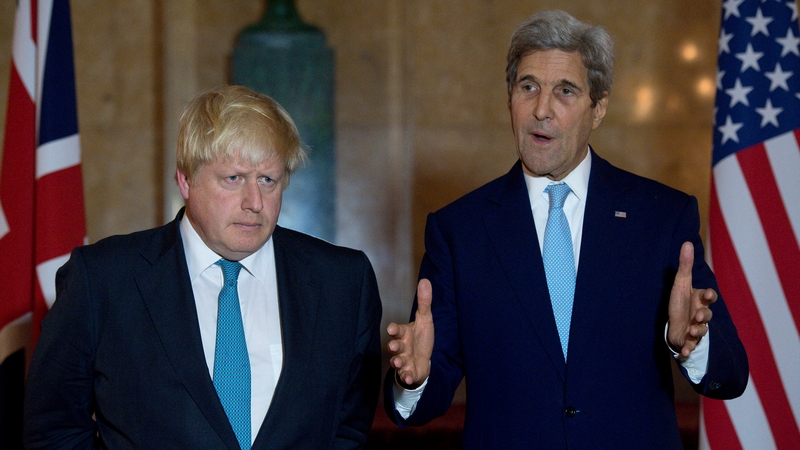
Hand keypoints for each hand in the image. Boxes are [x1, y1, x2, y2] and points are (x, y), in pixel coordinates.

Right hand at [387, 279, 434, 388]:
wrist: (423, 360)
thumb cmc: (421, 338)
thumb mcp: (425, 320)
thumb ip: (424, 302)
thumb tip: (425, 280)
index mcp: (404, 333)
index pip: (397, 330)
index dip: (394, 329)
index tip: (392, 329)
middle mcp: (402, 346)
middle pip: (394, 346)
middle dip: (393, 346)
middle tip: (394, 346)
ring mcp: (404, 360)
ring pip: (398, 361)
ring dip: (398, 362)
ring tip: (399, 362)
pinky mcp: (408, 371)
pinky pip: (406, 375)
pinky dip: (407, 376)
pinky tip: (409, 377)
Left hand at [668, 242, 715, 358]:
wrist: (676, 325)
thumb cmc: (681, 302)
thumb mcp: (681, 283)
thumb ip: (685, 265)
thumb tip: (687, 242)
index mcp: (701, 301)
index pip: (709, 297)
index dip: (709, 296)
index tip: (708, 295)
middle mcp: (701, 315)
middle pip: (707, 316)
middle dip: (704, 316)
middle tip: (698, 317)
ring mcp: (696, 329)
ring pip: (700, 331)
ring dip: (696, 332)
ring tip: (690, 331)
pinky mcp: (688, 342)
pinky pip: (690, 348)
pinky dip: (687, 351)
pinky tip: (683, 354)